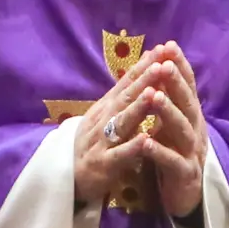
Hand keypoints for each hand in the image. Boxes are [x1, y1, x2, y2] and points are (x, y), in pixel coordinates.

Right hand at [74, 51, 160, 205]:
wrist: (66, 178)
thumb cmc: (93, 143)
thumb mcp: (105, 116)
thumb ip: (123, 96)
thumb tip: (143, 68)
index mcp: (106, 107)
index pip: (127, 82)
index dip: (143, 66)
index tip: (162, 50)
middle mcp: (103, 119)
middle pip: (125, 97)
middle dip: (144, 80)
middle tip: (161, 63)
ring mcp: (102, 141)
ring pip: (121, 122)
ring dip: (137, 108)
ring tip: (153, 93)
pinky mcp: (103, 164)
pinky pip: (119, 155)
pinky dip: (132, 147)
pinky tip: (146, 139)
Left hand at [141, 42, 206, 217]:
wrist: (185, 194)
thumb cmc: (174, 152)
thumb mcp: (171, 123)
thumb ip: (168, 97)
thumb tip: (160, 63)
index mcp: (190, 116)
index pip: (187, 86)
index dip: (180, 66)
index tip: (168, 45)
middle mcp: (195, 130)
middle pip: (187, 103)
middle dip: (176, 83)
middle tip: (164, 65)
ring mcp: (192, 152)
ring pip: (182, 130)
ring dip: (168, 112)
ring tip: (155, 97)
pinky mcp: (185, 174)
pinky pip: (172, 161)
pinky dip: (160, 151)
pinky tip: (145, 141)